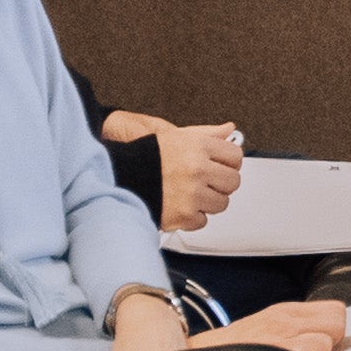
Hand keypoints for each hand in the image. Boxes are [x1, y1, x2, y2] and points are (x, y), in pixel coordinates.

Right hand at [107, 111, 246, 231]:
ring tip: (189, 195)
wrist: (116, 177)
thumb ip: (205, 134)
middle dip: (220, 184)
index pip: (235, 156)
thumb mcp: (173, 135)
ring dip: (208, 202)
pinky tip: (179, 206)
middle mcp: (198, 169)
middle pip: (232, 181)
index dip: (228, 163)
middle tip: (205, 183)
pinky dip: (191, 218)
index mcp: (198, 147)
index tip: (221, 167)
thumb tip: (228, 129)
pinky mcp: (184, 215)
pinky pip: (203, 220)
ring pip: (221, 203)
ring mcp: (192, 193)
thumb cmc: (142, 156)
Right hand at [198, 295, 350, 350]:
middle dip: (331, 341)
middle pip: (338, 323)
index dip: (332, 329)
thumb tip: (323, 335)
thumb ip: (295, 327)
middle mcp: (285, 320)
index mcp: (284, 311)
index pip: (335, 309)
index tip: (322, 341)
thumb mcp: (265, 328)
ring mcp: (280, 338)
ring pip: (327, 342)